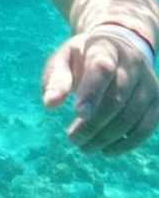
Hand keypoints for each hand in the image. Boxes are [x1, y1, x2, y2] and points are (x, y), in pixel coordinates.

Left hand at [42, 26, 158, 154]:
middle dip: (93, 124)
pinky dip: (127, 143)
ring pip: (131, 116)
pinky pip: (147, 127)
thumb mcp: (64, 59)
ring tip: (85, 146)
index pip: (102, 68)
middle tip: (73, 139)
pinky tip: (107, 150)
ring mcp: (148, 83)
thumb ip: (56, 79)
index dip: (92, 92)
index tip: (78, 113)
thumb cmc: (83, 57)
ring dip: (107, 137)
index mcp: (105, 48)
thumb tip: (50, 104)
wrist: (118, 46)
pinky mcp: (156, 101)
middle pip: (116, 99)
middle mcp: (132, 64)